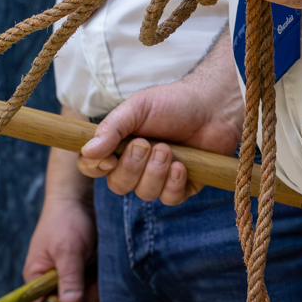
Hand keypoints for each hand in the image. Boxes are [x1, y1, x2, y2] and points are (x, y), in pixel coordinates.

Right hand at [22, 190, 98, 301]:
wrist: (81, 199)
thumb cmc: (65, 221)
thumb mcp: (67, 250)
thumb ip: (69, 278)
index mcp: (37, 279)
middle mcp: (53, 283)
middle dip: (84, 301)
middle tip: (93, 284)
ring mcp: (72, 280)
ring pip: (86, 301)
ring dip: (96, 292)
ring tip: (99, 270)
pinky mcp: (88, 275)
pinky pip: (97, 291)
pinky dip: (104, 285)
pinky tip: (106, 270)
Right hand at [75, 52, 242, 206]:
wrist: (213, 106)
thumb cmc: (173, 103)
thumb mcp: (137, 108)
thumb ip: (111, 128)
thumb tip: (87, 151)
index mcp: (119, 145)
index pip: (93, 166)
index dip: (96, 168)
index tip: (109, 158)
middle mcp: (136, 165)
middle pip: (118, 185)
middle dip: (132, 167)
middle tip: (147, 144)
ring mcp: (159, 178)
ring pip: (144, 194)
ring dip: (156, 172)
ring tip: (169, 149)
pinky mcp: (182, 187)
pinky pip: (169, 199)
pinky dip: (174, 182)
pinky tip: (183, 165)